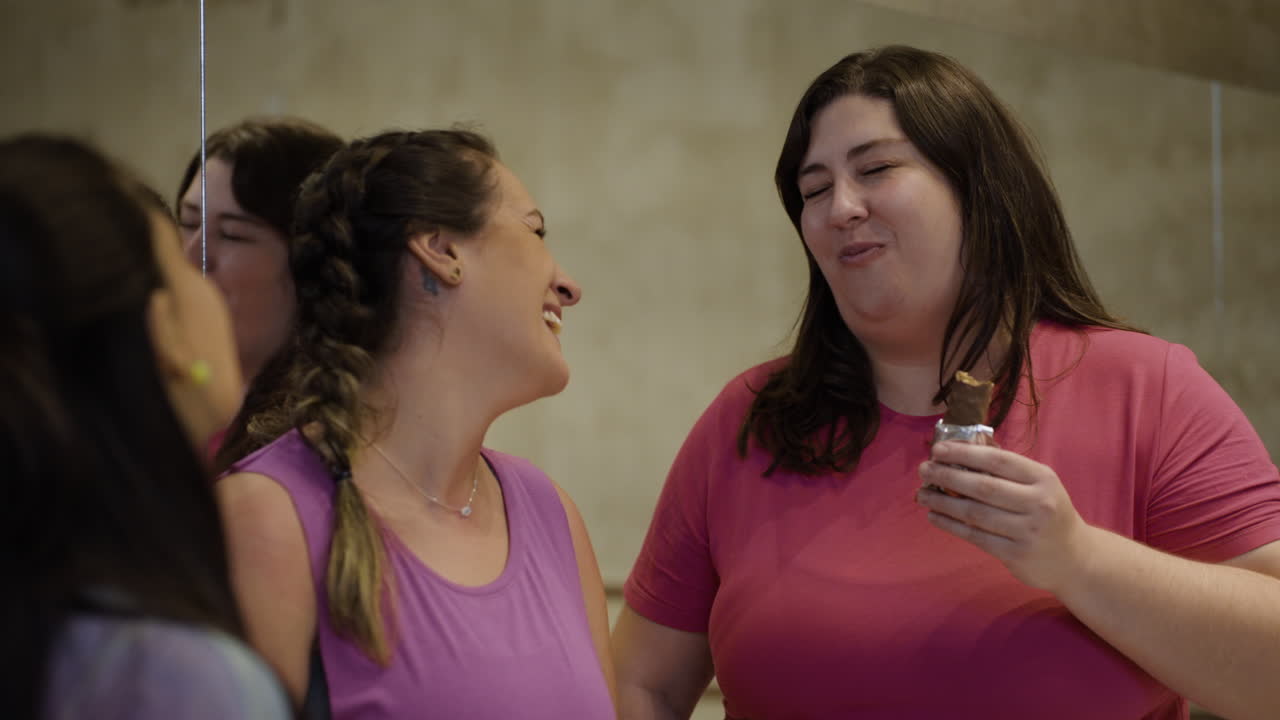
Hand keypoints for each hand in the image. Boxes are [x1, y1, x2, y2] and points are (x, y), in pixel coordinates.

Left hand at [915, 442, 1095, 593]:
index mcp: (1042, 478)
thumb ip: (1006, 470)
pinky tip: (934, 516)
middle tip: (923, 470)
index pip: (998, 460)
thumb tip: (960, 450)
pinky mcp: (1015, 554)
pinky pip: (975, 536)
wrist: (1074, 557)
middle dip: (947, 476)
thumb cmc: (1048, 512)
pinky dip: (950, 524)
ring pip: (975, 513)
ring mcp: (1027, 530)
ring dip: (942, 502)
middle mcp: (1037, 502)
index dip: (965, 453)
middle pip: (983, 486)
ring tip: (921, 494)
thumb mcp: (1038, 485)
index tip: (938, 450)